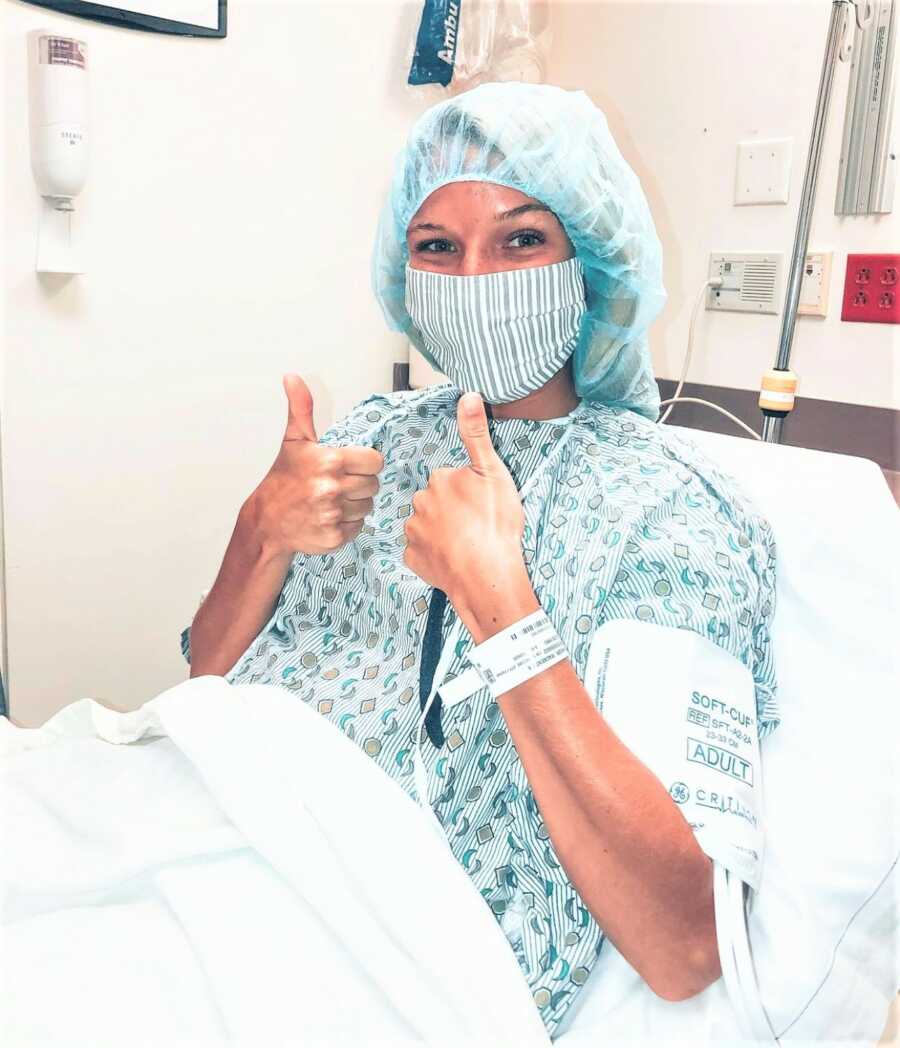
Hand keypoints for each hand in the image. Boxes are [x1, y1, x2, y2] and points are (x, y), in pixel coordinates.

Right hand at [248, 374, 383, 556]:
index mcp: (329, 461)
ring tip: (331, 500)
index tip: (348, 466)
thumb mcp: (294, 441)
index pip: (375, 461)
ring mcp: (333, 514)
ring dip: (354, 505)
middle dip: (359, 484)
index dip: (365, 463)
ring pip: (367, 507)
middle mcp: (332, 488)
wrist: (266, 520)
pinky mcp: (334, 536)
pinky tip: (329, 517)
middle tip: (336, 484)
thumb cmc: (283, 479)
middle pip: (373, 485)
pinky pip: (358, 527)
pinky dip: (347, 524)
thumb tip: (293, 378)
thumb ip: (301, 408)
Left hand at [403, 392, 528, 605]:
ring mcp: (414, 533)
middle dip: (450, 512)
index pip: (450, 481)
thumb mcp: (493, 472)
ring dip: (441, 533)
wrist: (488, 573)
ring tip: (466, 545)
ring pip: (426, 527)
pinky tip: (453, 560)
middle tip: (475, 526)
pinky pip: (421, 554)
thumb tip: (468, 395)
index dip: (467, 493)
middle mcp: (420, 503)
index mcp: (439, 480)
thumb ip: (476, 434)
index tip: (481, 506)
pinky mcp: (413, 559)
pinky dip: (434, 557)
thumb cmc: (495, 523)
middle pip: (435, 503)